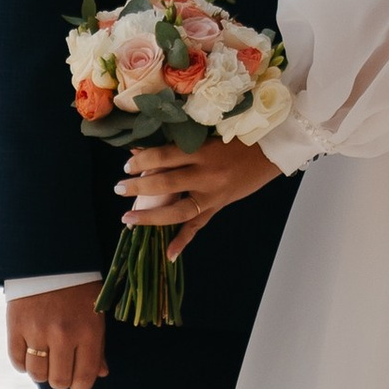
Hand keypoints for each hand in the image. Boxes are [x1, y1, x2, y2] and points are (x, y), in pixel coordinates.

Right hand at [5, 277, 107, 388]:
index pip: (84, 379)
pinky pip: (17, 361)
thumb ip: (98, 345)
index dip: (81, 384)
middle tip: (61, 367)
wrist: (49, 256)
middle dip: (61, 379)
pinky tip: (30, 350)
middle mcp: (63, 335)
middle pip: (59, 381)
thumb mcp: (96, 311)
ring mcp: (38, 331)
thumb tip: (101, 374)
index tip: (77, 378)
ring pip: (37, 375)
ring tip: (45, 357)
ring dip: (41, 371)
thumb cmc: (78, 286)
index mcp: (88, 332)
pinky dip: (23, 362)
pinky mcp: (16, 325)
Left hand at [123, 136, 277, 254]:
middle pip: (165, 184)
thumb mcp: (209, 134)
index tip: (127, 164)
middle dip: (138, 187)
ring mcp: (212, 195)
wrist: (270, 152)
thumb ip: (181, 142)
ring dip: (150, 217)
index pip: (164, 157)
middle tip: (118, 187)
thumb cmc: (239, 136)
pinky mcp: (218, 206)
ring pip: (177, 210)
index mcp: (202, 152)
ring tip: (128, 218)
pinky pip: (198, 226)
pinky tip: (168, 254)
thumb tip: (144, 146)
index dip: (141, 160)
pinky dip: (182, 241)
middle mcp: (206, 175)